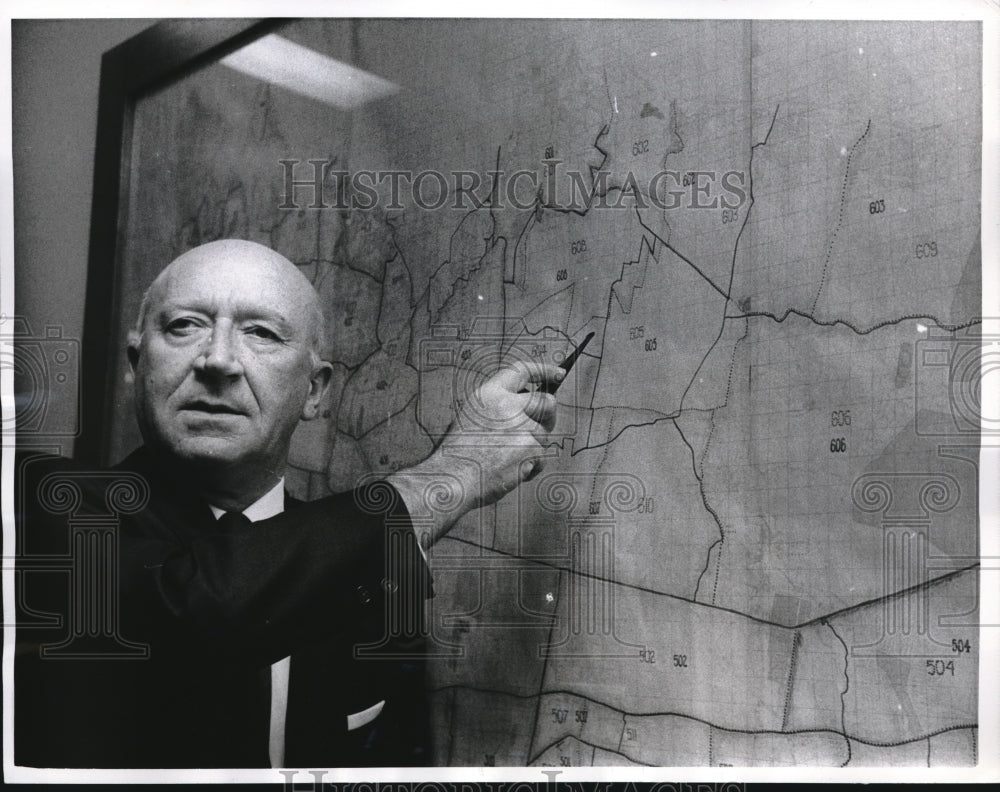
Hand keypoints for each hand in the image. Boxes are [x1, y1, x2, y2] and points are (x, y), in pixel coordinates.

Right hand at [387, 359, 563, 545]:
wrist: (454, 479)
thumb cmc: (459, 455)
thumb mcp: (473, 417)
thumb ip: (499, 407)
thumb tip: (528, 409)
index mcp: (490, 394)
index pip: (522, 371)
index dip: (544, 370)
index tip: (558, 373)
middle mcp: (507, 404)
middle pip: (546, 402)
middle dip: (549, 417)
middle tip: (540, 430)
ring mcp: (521, 425)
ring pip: (544, 435)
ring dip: (532, 449)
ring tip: (506, 459)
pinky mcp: (530, 446)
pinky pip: (541, 457)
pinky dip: (531, 467)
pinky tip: (510, 471)